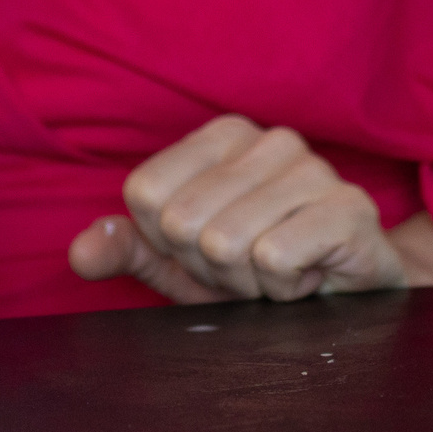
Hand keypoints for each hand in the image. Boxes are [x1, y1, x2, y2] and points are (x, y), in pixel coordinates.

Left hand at [69, 115, 432, 303]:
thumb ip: (129, 250)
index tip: (207, 250)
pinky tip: (309, 276)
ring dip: (248, 282)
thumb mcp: (184, 264)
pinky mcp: (350, 208)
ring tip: (280, 271)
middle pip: (183, 223)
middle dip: (209, 268)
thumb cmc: (263, 270)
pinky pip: (274, 260)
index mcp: (223, 135)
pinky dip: (283, 288)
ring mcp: (314, 168)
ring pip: (227, 244)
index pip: (144, 194)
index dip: (166, 243)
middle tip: (250, 267)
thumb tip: (81, 253)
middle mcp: (269, 139)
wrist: (351, 296)